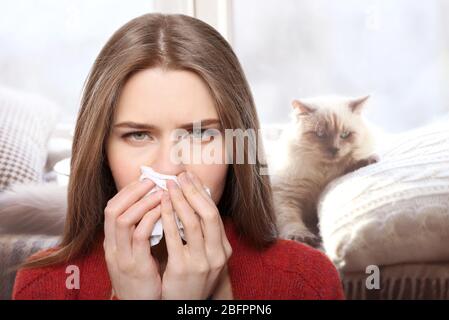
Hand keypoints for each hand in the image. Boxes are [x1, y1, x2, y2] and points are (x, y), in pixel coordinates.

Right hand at [103, 179, 163, 299]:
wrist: (140, 306)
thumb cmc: (143, 277)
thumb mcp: (135, 253)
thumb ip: (138, 232)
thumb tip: (152, 207)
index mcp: (111, 242)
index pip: (111, 208)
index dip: (127, 191)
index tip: (144, 180)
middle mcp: (111, 247)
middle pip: (112, 209)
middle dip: (133, 191)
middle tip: (152, 180)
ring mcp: (121, 257)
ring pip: (123, 220)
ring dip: (142, 202)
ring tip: (160, 192)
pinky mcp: (136, 266)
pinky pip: (140, 236)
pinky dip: (151, 219)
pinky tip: (164, 211)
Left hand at [160, 171, 232, 298]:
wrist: (187, 307)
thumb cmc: (193, 279)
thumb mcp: (206, 257)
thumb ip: (204, 234)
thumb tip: (196, 202)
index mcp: (224, 249)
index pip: (215, 214)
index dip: (202, 193)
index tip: (191, 178)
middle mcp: (217, 254)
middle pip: (208, 214)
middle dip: (193, 192)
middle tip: (180, 176)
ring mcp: (201, 262)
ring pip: (193, 223)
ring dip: (180, 201)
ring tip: (169, 186)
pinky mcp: (183, 268)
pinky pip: (174, 238)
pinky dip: (168, 218)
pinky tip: (160, 206)